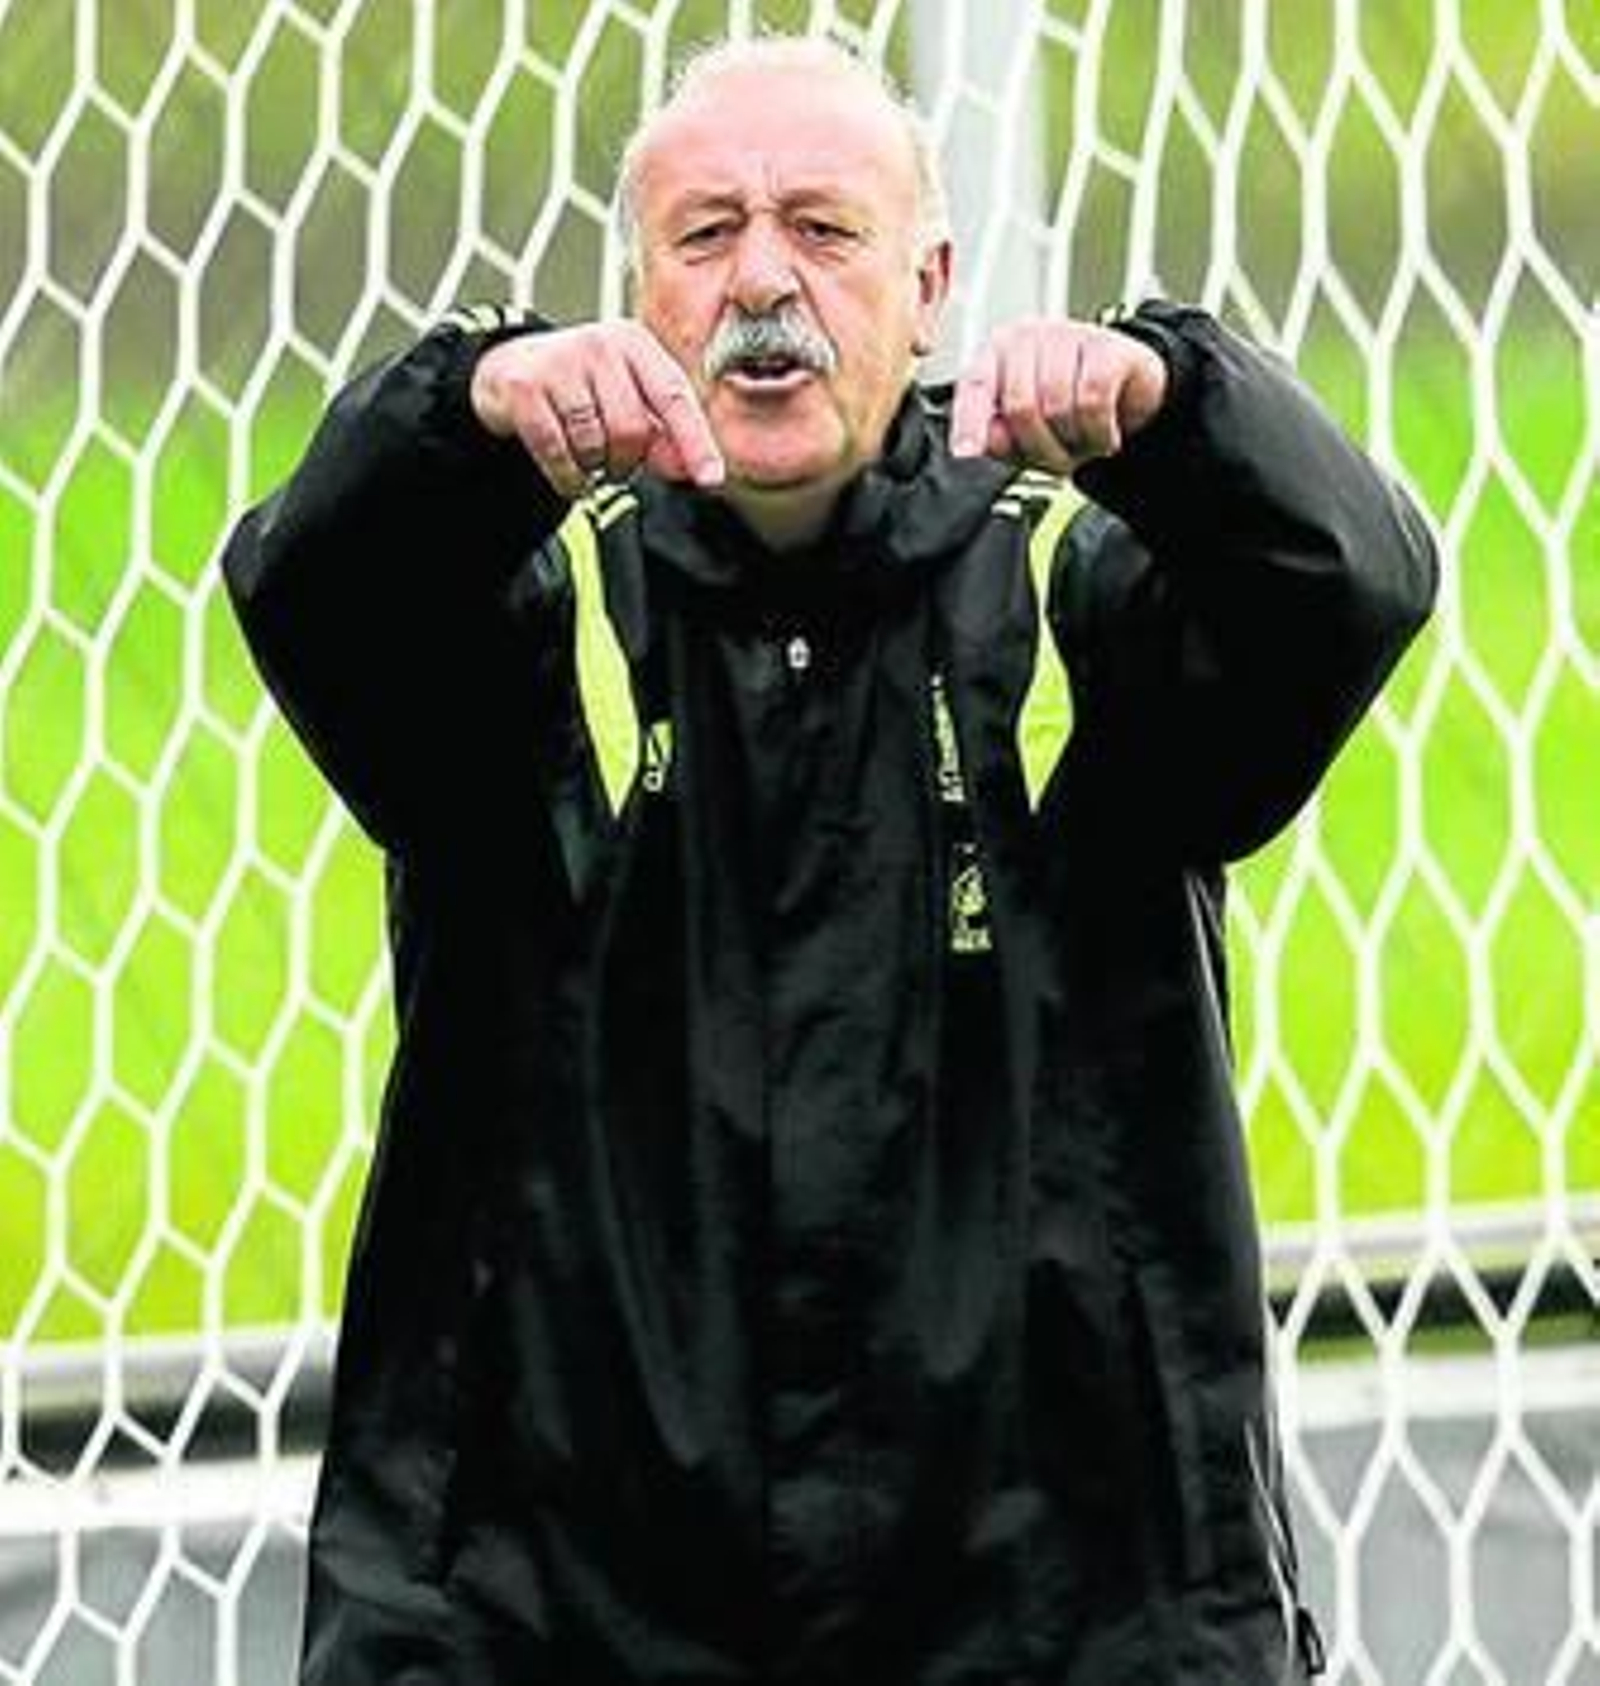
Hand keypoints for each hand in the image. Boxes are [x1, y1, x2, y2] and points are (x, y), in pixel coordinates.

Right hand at [470, 321, 725, 498]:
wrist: (509, 368)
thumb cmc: (582, 387)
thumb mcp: (627, 399)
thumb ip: (662, 433)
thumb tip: (687, 468)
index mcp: (636, 344)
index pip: (674, 397)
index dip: (695, 442)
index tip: (711, 479)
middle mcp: (600, 345)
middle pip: (632, 429)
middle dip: (627, 462)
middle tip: (615, 464)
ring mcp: (559, 362)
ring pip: (594, 444)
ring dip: (594, 468)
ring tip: (586, 457)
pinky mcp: (524, 387)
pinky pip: (558, 453)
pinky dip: (568, 478)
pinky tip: (569, 475)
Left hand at [949, 318, 1167, 472]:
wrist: (1132, 391)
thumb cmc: (1069, 407)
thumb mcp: (1027, 432)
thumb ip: (1000, 437)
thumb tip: (986, 442)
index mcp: (996, 356)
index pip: (974, 387)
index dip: (969, 424)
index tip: (966, 453)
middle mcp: (1027, 338)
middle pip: (1020, 406)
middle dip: (1041, 447)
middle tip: (1061, 456)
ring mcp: (1067, 335)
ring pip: (1057, 405)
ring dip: (1075, 440)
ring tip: (1085, 439)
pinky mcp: (1107, 345)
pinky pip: (1092, 399)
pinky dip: (1099, 431)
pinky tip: (1105, 434)